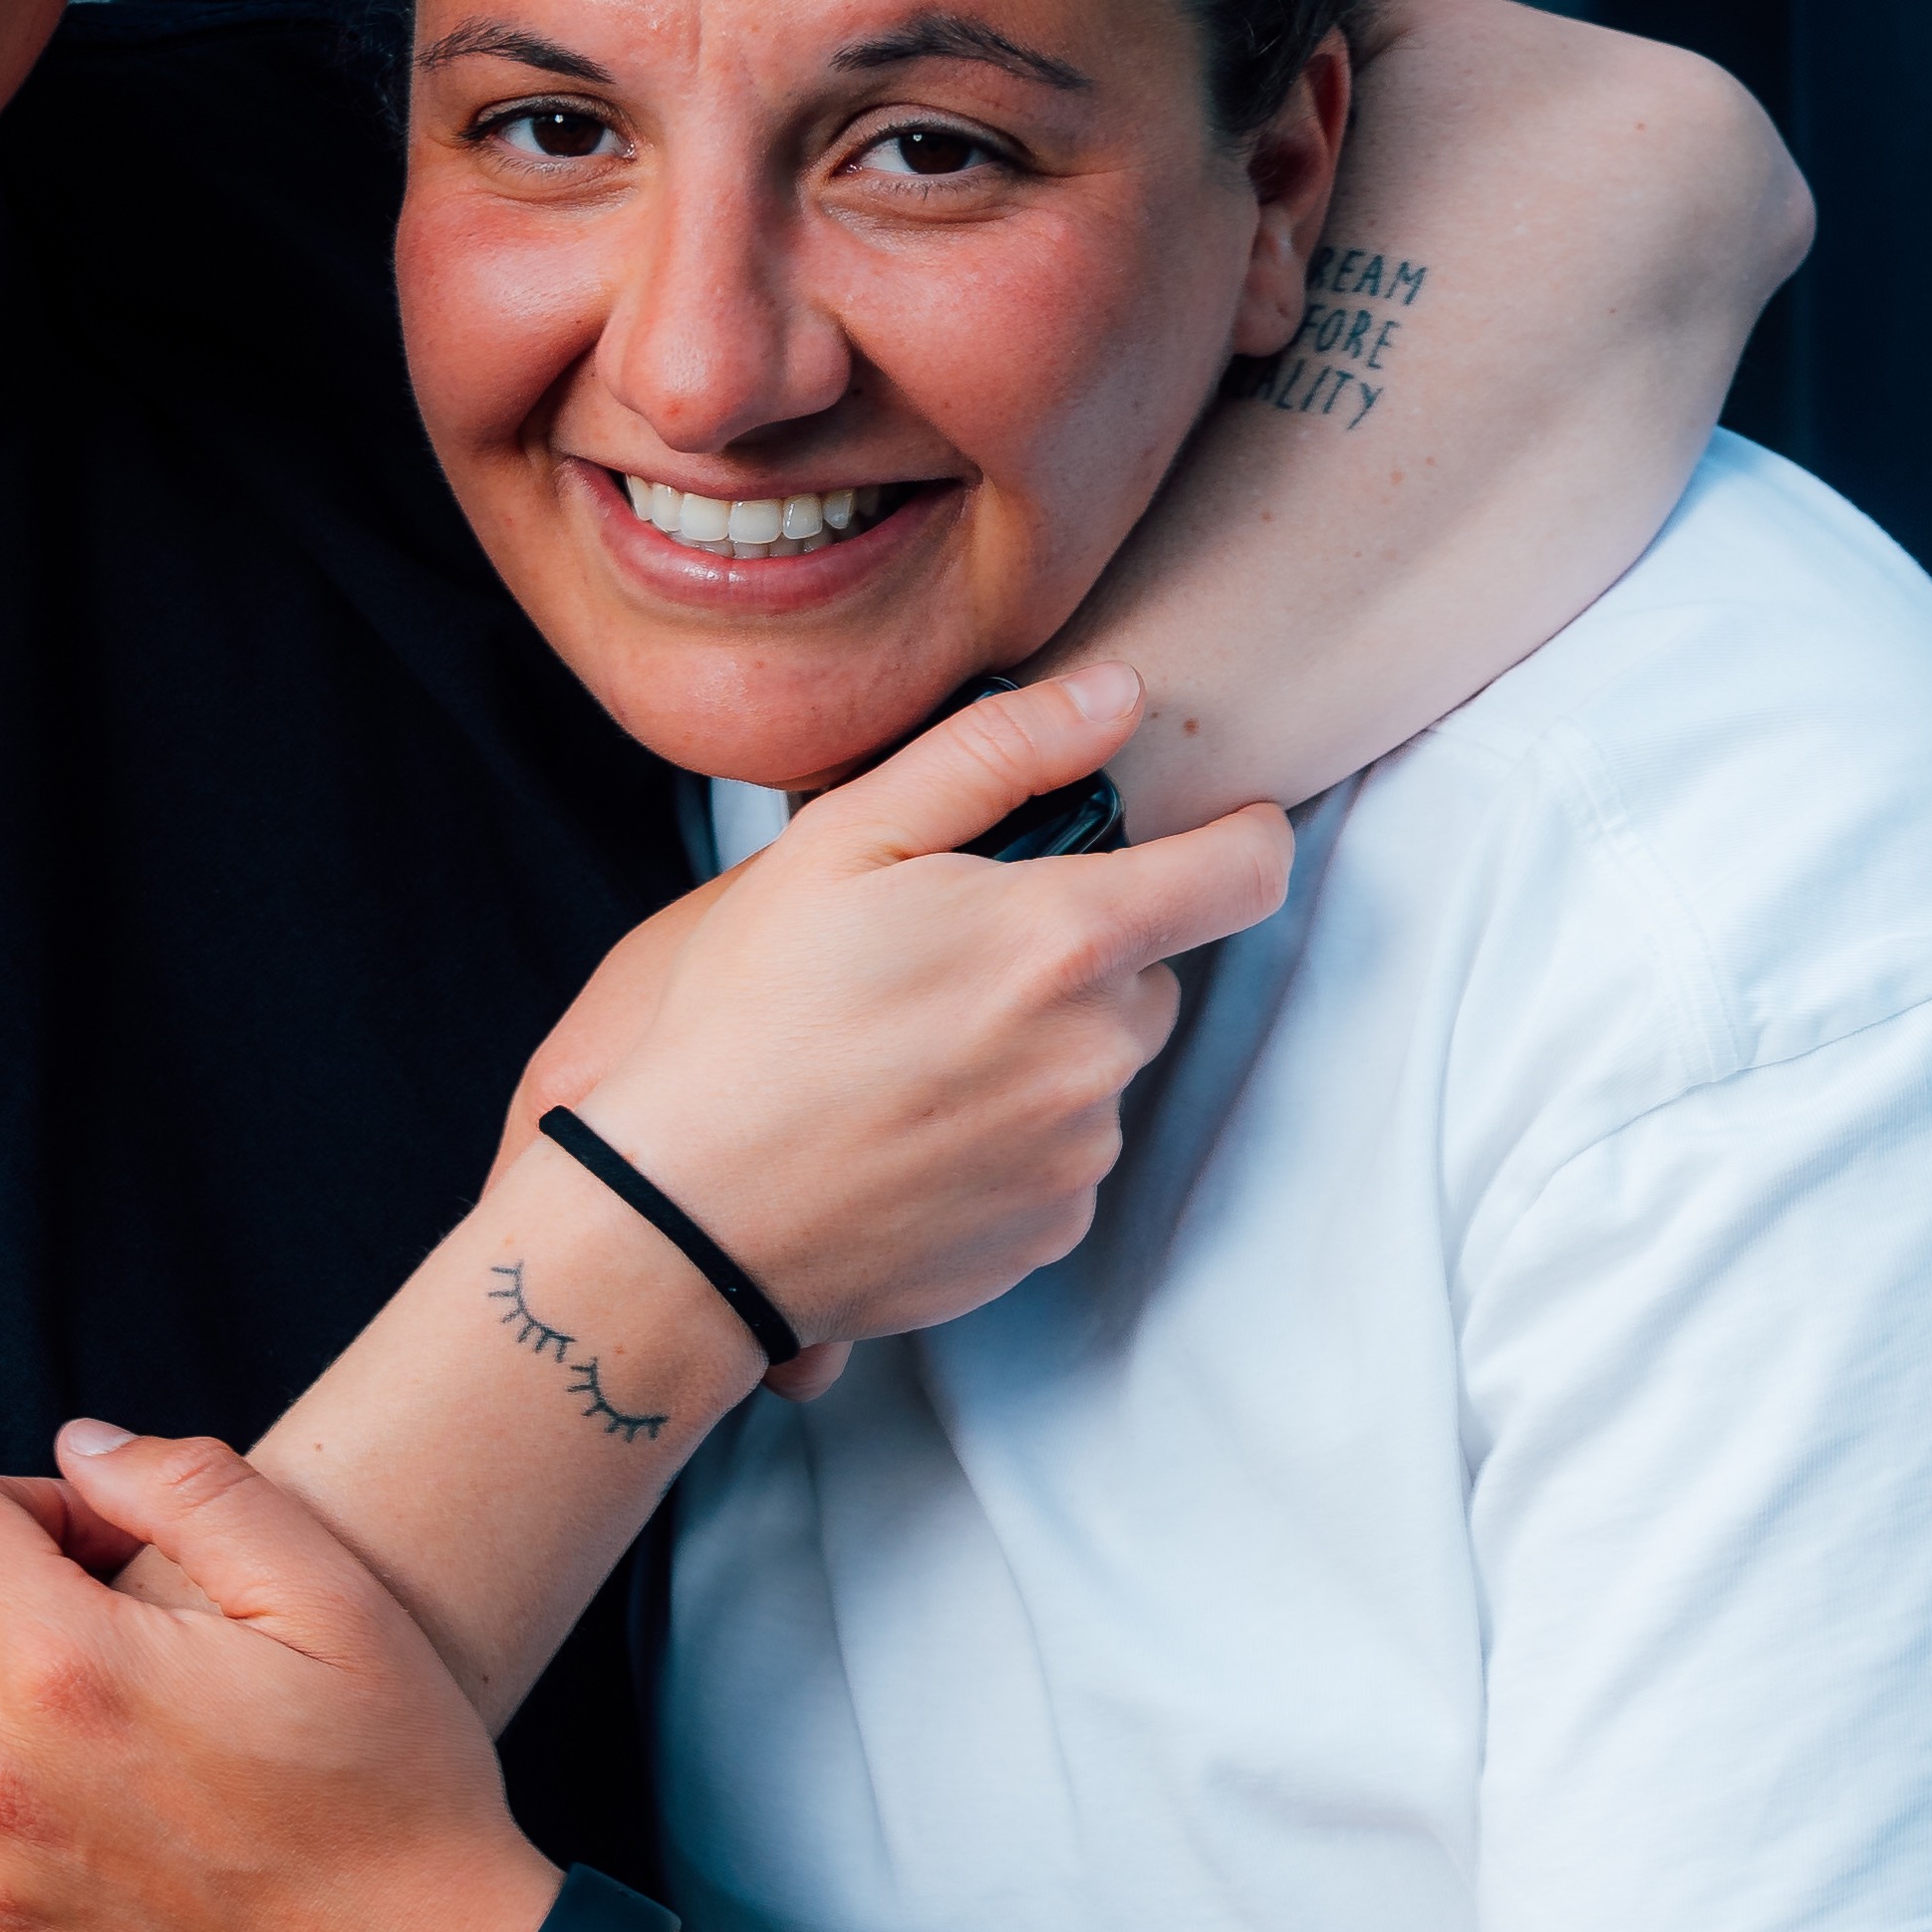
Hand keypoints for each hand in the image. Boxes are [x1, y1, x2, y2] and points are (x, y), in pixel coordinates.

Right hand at [539, 664, 1298, 1354]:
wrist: (689, 1218)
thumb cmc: (749, 1014)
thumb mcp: (845, 842)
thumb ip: (996, 752)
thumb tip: (1117, 698)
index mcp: (1063, 941)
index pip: (1242, 875)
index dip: (1242, 840)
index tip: (1224, 833)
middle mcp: (1096, 1055)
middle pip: (1149, 975)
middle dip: (1081, 958)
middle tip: (953, 964)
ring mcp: (1078, 1156)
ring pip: (1102, 1070)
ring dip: (1042, 1050)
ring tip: (911, 1057)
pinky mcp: (1048, 1234)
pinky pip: (1064, 1159)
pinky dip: (1012, 1139)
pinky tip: (912, 1131)